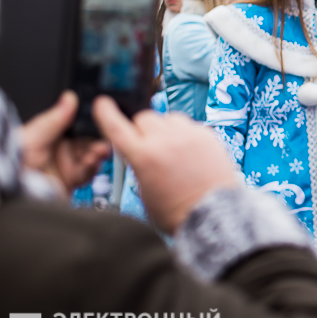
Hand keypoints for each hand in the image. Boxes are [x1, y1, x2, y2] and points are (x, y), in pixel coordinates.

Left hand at [21, 91, 109, 196]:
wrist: (14, 195)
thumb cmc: (11, 166)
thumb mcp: (33, 138)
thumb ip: (53, 120)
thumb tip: (68, 98)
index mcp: (48, 134)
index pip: (74, 123)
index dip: (87, 121)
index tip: (99, 117)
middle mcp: (58, 148)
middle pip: (86, 138)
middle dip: (97, 137)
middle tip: (104, 135)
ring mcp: (65, 164)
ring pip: (91, 154)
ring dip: (98, 151)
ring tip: (100, 150)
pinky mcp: (71, 180)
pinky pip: (89, 171)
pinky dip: (93, 167)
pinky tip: (92, 162)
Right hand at [92, 97, 238, 233]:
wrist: (214, 214)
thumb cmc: (178, 211)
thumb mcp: (144, 191)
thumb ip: (139, 165)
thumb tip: (141, 151)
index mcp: (144, 156)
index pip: (117, 126)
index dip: (106, 113)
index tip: (103, 103)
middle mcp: (165, 140)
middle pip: (144, 118)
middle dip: (141, 130)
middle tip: (147, 145)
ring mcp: (189, 135)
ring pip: (168, 118)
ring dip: (164, 129)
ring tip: (170, 149)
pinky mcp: (208, 135)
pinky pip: (189, 126)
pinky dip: (184, 135)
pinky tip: (189, 153)